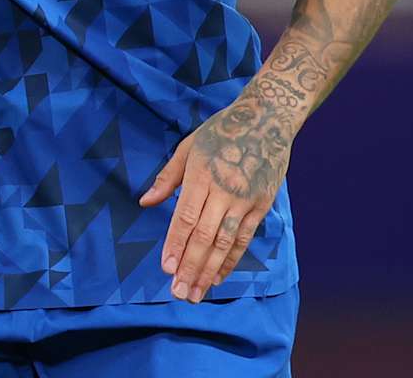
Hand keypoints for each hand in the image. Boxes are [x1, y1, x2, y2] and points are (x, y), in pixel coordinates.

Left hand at [139, 94, 295, 301]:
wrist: (267, 119)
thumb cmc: (221, 131)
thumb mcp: (188, 147)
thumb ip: (167, 178)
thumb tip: (145, 202)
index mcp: (201, 175)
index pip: (185, 218)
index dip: (175, 245)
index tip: (166, 269)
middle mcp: (223, 191)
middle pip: (204, 237)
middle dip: (190, 267)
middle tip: (178, 293)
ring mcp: (245, 200)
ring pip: (225, 243)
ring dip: (209, 271)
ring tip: (196, 293)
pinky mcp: (261, 206)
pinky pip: (243, 239)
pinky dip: (231, 260)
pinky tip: (218, 277)